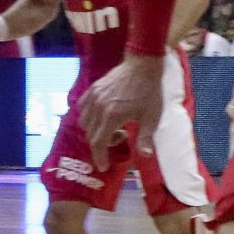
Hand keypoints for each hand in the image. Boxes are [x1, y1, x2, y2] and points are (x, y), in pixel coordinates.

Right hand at [77, 54, 165, 168]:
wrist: (142, 66)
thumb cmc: (150, 92)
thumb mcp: (152, 117)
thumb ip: (146, 137)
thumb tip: (144, 156)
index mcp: (112, 117)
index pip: (99, 143)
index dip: (100, 157)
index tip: (103, 166)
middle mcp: (98, 108)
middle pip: (91, 135)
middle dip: (102, 144)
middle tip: (120, 138)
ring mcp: (92, 98)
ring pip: (84, 123)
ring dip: (95, 131)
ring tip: (114, 127)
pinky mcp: (91, 90)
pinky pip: (81, 109)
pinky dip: (88, 118)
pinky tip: (102, 117)